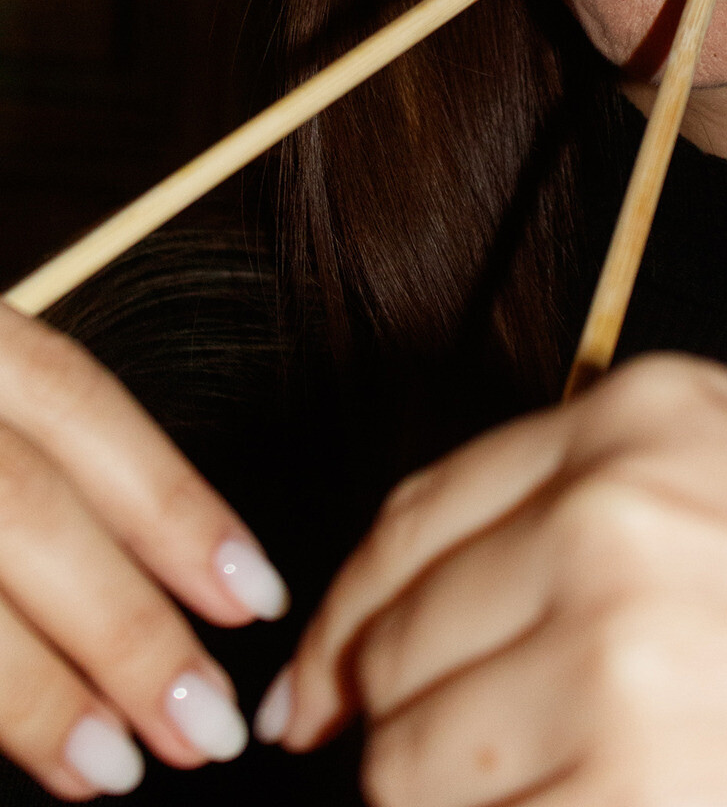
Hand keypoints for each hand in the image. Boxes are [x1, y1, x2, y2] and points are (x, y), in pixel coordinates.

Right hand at [0, 300, 287, 797]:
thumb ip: (23, 455)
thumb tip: (133, 588)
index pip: (79, 404)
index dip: (173, 502)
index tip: (254, 595)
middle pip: (22, 508)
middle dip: (121, 624)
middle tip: (202, 725)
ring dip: (29, 690)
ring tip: (108, 769)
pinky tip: (4, 758)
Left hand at [278, 353, 726, 806]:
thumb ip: (581, 495)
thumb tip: (417, 599)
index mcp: (633, 417)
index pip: (414, 517)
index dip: (346, 615)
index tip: (321, 688)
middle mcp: (608, 514)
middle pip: (396, 644)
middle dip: (387, 722)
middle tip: (419, 768)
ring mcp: (616, 652)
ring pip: (416, 766)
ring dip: (443, 802)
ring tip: (532, 797)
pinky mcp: (631, 789)